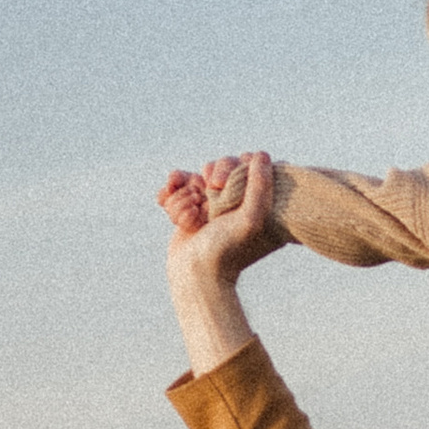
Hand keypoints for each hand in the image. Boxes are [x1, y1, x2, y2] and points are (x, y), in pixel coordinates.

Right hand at [162, 149, 280, 374]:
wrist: (196, 275)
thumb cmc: (228, 250)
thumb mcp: (251, 218)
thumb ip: (260, 185)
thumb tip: (261, 154)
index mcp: (255, 201)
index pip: (243, 163)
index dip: (229, 168)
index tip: (221, 184)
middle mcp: (232, 201)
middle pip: (214, 167)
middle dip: (201, 184)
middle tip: (203, 204)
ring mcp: (209, 205)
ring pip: (191, 179)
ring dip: (183, 198)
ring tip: (191, 220)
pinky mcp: (188, 210)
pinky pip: (174, 189)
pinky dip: (169, 197)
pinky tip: (167, 206)